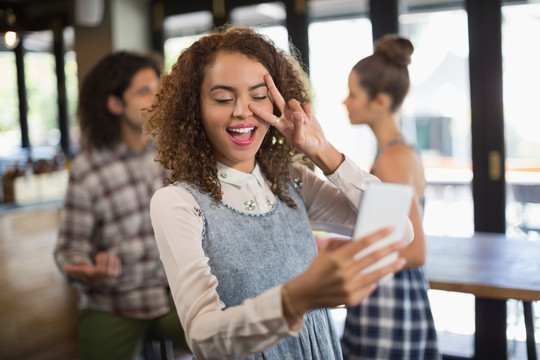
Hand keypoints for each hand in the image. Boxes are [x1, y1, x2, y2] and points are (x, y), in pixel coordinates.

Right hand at [63, 251, 121, 285]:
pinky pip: (116, 260)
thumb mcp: (82, 271)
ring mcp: (114, 274)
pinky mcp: (118, 272)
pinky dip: (112, 261)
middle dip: (102, 257)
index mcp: (100, 272)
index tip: (97, 262)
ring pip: (112, 257)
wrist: (98, 281)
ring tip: (103, 266)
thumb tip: (64, 268)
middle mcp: (108, 274)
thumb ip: (74, 269)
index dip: (99, 257)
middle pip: (107, 256)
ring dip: (107, 259)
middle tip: (98, 264)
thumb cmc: (89, 273)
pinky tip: (108, 267)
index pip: (103, 256)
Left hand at [249, 75, 342, 173]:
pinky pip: (306, 104)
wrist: (317, 145)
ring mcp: (295, 112)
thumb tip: (297, 114)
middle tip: (265, 76)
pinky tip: (311, 121)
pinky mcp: (305, 110)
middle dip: (272, 87)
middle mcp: (286, 116)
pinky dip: (309, 113)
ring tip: (307, 124)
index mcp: (281, 125)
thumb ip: (297, 126)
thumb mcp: (300, 139)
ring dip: (301, 112)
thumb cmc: (306, 146)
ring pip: (294, 102)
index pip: (268, 117)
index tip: (249, 105)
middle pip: (277, 99)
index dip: (259, 111)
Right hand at [283, 227, 406, 318]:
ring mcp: (349, 287)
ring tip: (401, 260)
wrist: (306, 293)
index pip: (362, 243)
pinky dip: (376, 281)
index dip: (378, 235)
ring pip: (376, 275)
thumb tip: (363, 239)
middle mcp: (344, 273)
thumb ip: (342, 242)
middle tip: (402, 243)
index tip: (390, 229)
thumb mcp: (325, 250)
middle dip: (390, 248)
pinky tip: (382, 275)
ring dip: (391, 267)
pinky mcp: (352, 299)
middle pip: (373, 258)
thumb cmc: (318, 268)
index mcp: (337, 258)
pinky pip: (369, 288)